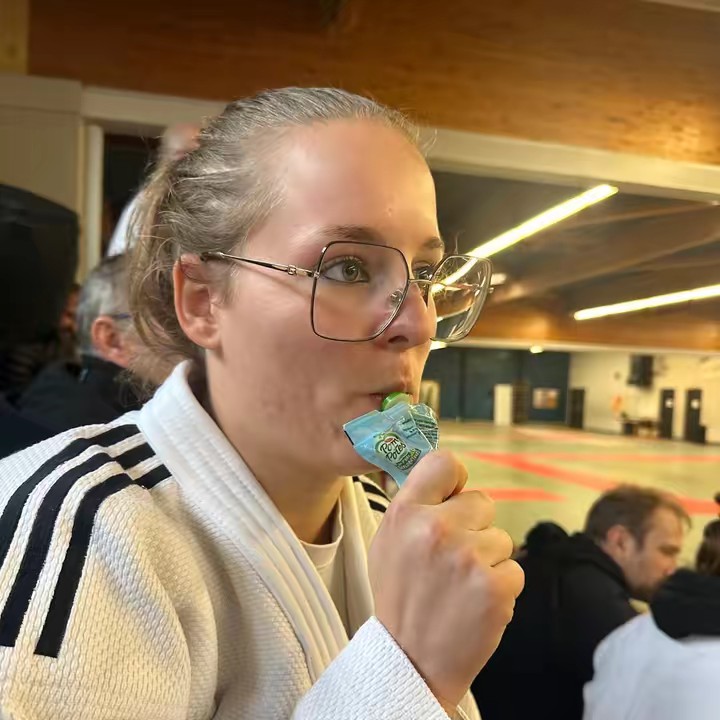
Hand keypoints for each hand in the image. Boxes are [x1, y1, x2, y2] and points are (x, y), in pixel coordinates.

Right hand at [368, 450, 523, 709]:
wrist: (410, 660)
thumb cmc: (400, 596)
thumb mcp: (388, 541)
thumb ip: (415, 507)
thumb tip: (448, 483)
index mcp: (406, 512)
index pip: (445, 462)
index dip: (454, 481)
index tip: (452, 500)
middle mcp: (437, 528)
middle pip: (481, 501)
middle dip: (474, 526)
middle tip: (453, 558)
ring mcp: (469, 557)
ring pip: (500, 537)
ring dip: (488, 558)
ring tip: (461, 585)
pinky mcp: (496, 587)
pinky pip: (514, 568)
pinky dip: (501, 586)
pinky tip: (476, 602)